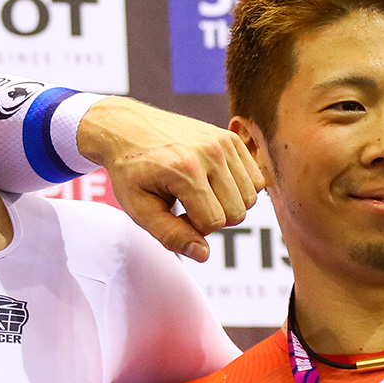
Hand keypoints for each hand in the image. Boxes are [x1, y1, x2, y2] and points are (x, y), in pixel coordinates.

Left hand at [77, 97, 264, 259]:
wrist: (127, 128)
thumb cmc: (131, 172)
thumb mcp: (140, 209)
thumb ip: (171, 235)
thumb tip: (204, 254)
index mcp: (185, 170)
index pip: (213, 223)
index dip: (193, 228)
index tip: (173, 214)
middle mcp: (210, 152)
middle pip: (237, 213)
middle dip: (213, 219)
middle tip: (186, 205)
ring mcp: (223, 142)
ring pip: (250, 198)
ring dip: (227, 205)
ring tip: (198, 194)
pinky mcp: (231, 138)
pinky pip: (256, 180)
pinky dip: (238, 189)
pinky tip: (212, 183)